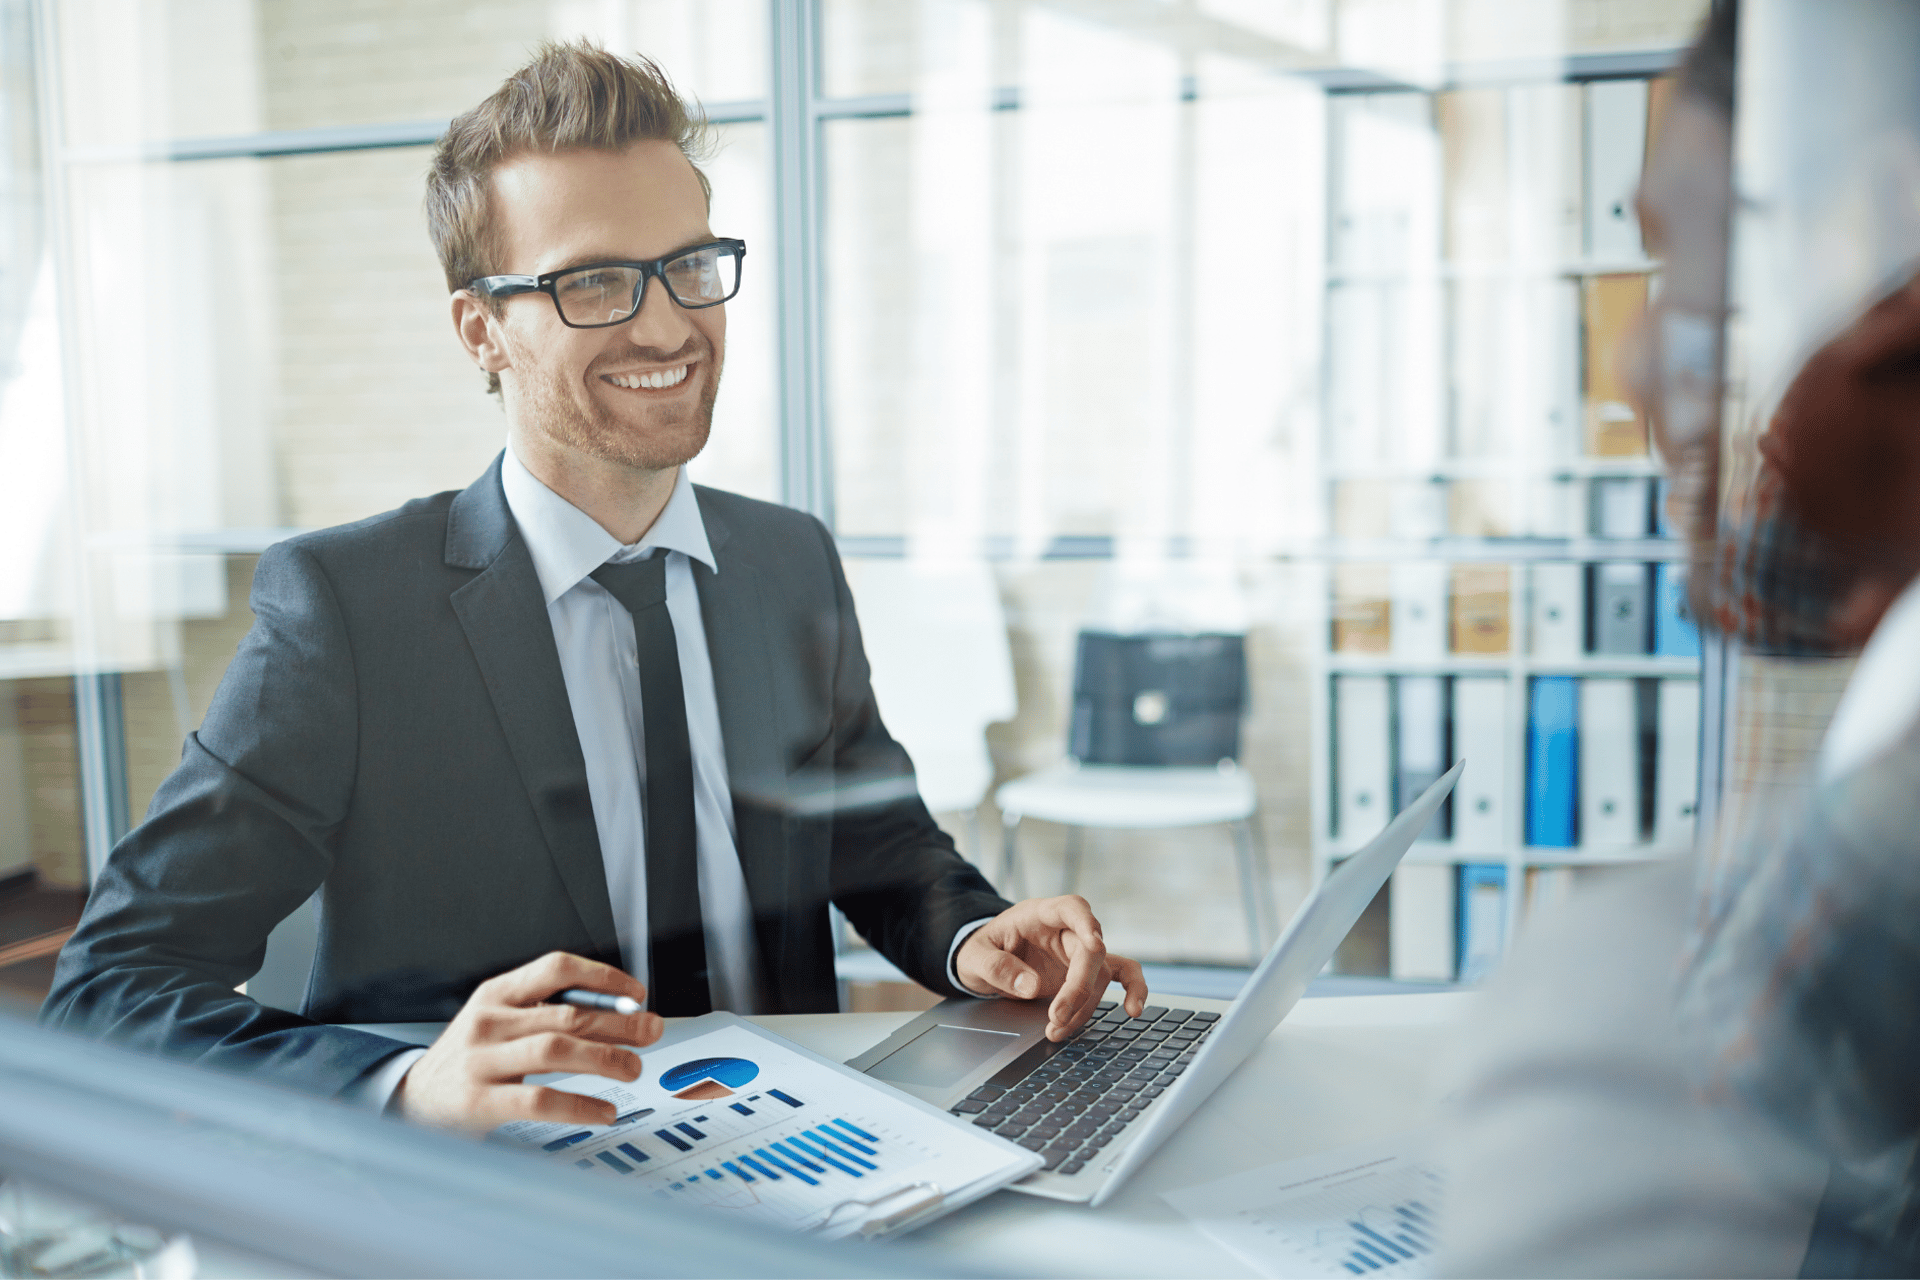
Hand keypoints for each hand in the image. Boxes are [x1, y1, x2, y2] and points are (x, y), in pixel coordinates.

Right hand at [392, 951, 662, 1132]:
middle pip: (567, 1014)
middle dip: (620, 1022)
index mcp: (496, 993)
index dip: (602, 977)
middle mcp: (487, 1022)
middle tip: (652, 1031)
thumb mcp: (499, 1024)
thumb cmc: (469, 1062)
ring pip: (557, 1051)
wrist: (409, 1104)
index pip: (556, 967)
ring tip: (634, 1067)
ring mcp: (480, 1061)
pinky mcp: (478, 1102)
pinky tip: (604, 1110)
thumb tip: (623, 1015)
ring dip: (606, 1058)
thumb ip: (548, 1015)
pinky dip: (580, 1104)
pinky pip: (540, 1100)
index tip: (636, 993)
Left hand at [955, 896, 1147, 1040]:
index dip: (1086, 922)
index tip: (1094, 944)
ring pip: (1100, 974)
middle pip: (1089, 950)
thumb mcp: (973, 957)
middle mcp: (1065, 930)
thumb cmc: (981, 950)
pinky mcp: (1084, 972)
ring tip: (1057, 1030)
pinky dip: (1132, 989)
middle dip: (1078, 987)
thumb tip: (1031, 986)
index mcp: (1039, 914)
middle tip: (1056, 1017)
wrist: (984, 961)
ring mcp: (1077, 951)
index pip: (1071, 908)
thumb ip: (997, 967)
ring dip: (1084, 1006)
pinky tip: (1133, 1010)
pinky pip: (1117, 976)